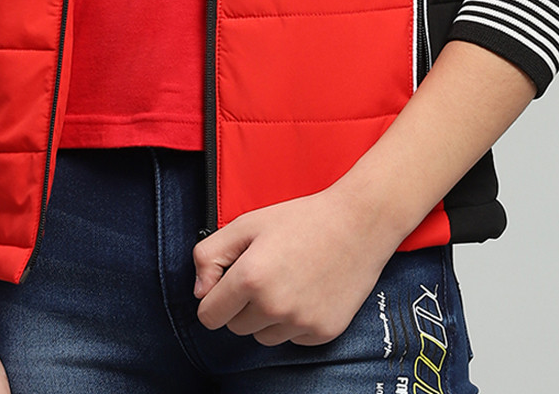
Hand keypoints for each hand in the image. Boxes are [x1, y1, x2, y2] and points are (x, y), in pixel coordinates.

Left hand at [192, 185, 399, 346]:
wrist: (358, 224)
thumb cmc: (302, 220)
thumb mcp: (247, 223)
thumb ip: (209, 254)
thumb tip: (199, 292)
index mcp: (250, 278)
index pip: (208, 316)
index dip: (213, 298)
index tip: (226, 284)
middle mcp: (274, 307)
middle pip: (235, 327)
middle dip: (241, 305)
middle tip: (264, 273)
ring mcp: (300, 323)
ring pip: (262, 336)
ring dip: (267, 316)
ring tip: (287, 280)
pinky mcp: (322, 333)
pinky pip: (291, 339)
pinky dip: (293, 322)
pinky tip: (307, 291)